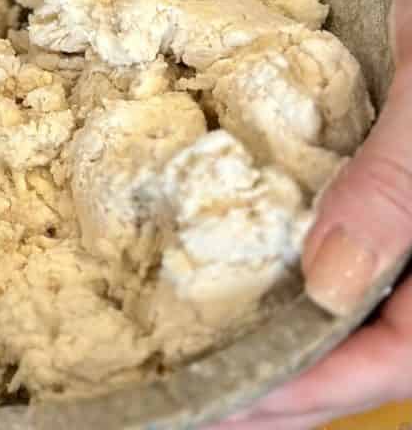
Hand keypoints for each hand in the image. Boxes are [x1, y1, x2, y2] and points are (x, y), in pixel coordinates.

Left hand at [215, 0, 411, 428]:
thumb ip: (397, 186)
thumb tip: (324, 282)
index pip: (402, 355)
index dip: (317, 389)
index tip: (229, 406)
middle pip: (378, 344)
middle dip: (292, 383)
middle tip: (200, 405)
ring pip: (363, 303)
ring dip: (290, 336)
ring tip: (207, 360)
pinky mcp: (390, 185)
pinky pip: (347, 246)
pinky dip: (292, 271)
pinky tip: (240, 275)